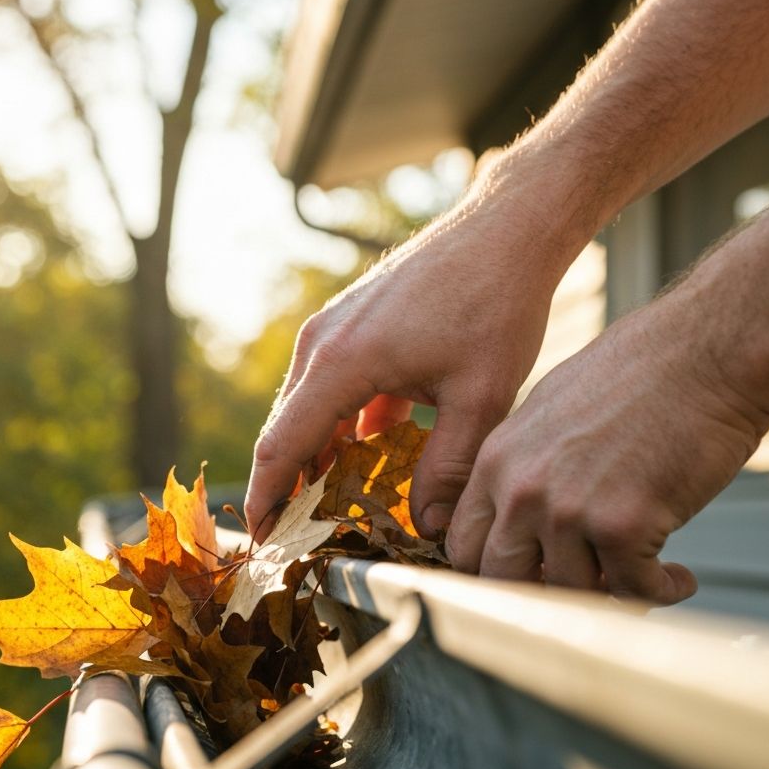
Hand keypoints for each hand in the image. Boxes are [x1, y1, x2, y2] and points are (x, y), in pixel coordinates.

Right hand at [245, 149, 587, 540]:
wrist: (507, 227)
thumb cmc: (495, 302)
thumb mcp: (481, 397)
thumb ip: (447, 468)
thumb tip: (426, 526)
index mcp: (340, 362)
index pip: (281, 448)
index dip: (266, 500)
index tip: (261, 541)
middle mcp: (323, 342)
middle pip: (288, 430)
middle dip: (291, 486)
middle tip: (306, 536)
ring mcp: (335, 328)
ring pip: (311, 408)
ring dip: (321, 455)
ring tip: (340, 502)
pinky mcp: (355, 322)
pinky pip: (334, 385)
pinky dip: (344, 424)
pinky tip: (375, 452)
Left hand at [445, 286, 768, 603]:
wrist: (700, 353)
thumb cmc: (634, 376)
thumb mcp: (546, 414)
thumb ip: (523, 468)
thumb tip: (520, 523)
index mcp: (497, 459)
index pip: (463, 543)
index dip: (490, 571)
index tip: (525, 580)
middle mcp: (521, 488)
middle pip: (500, 580)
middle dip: (537, 594)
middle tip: (577, 590)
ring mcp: (568, 509)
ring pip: (568, 593)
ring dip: (607, 596)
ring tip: (638, 579)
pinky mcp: (623, 525)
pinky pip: (633, 590)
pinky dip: (660, 592)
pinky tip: (676, 577)